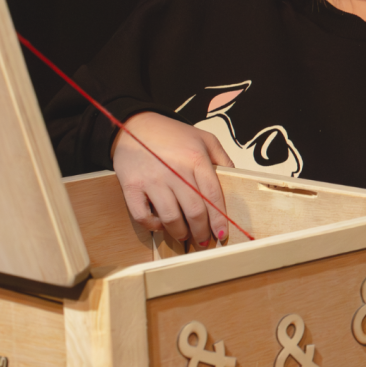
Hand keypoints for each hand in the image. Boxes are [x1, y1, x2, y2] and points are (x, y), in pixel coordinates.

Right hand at [111, 112, 234, 246]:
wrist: (133, 126)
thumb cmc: (172, 134)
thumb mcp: (204, 138)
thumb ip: (221, 158)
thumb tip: (234, 179)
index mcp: (195, 159)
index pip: (213, 195)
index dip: (218, 218)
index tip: (221, 233)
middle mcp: (175, 171)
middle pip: (194, 210)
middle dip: (202, 231)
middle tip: (204, 240)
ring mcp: (152, 180)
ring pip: (171, 217)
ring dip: (180, 233)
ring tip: (185, 236)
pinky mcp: (131, 187)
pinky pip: (142, 215)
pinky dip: (153, 226)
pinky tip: (160, 225)